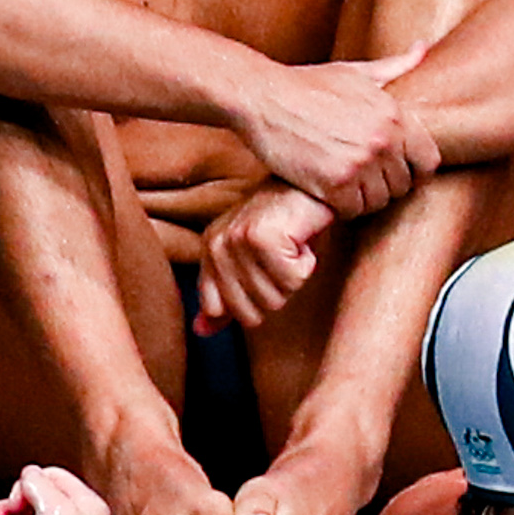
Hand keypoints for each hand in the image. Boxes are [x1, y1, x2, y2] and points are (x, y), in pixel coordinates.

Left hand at [193, 179, 335, 328]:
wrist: (312, 183)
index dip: (249, 302)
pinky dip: (306, 264)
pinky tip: (302, 241)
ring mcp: (238, 240)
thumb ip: (226, 297)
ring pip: (274, 298)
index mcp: (209, 249)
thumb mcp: (250, 260)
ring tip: (293, 247)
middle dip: (277, 292)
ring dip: (294, 277)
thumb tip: (201, 331)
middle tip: (283, 259)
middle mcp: (217, 245)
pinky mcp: (264, 237)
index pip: (216, 308)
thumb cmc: (286, 222)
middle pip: (250, 313)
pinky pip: (292, 280)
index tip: (265, 274)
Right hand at [237, 50, 431, 220]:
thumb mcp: (357, 72)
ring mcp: (360, 162)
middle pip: (402, 185)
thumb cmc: (308, 84)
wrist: (263, 97)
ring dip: (362, 199)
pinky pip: (353, 210)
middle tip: (362, 179)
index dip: (415, 172)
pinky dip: (342, 207)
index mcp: (394, 114)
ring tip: (345, 185)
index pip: (429, 161)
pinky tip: (329, 192)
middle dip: (384, 185)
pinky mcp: (333, 183)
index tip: (399, 173)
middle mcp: (383, 140)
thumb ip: (395, 67)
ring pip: (378, 202)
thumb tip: (423, 49)